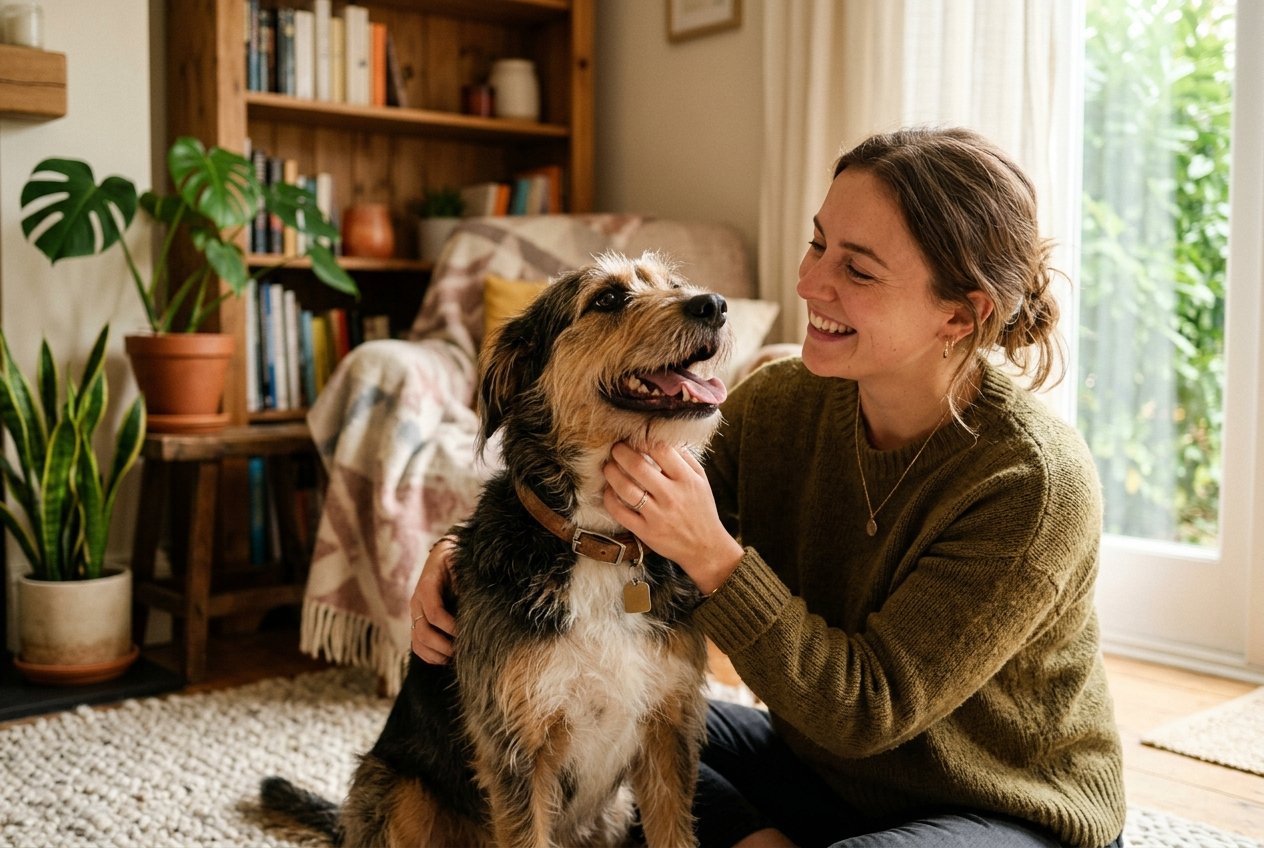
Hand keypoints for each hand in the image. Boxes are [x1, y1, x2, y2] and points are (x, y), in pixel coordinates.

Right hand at [410, 536, 457, 662]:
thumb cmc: (455, 560)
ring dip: (436, 654)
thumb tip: (479, 602)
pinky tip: (446, 658)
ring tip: (455, 657)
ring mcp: (415, 614)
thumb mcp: (460, 564)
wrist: (443, 556)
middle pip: (423, 632)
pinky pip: (417, 645)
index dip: (451, 626)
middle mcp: (417, 602)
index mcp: (427, 586)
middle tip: (462, 650)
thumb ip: (463, 581)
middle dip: (444, 645)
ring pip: (418, 642)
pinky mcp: (417, 623)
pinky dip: (430, 656)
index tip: (467, 633)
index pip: (435, 613)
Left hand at [602, 442, 743, 594]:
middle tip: (615, 447)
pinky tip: (609, 490)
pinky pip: (620, 512)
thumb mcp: (701, 480)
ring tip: (608, 466)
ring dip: (611, 473)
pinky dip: (609, 498)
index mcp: (686, 479)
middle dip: (621, 452)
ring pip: (625, 488)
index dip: (643, 439)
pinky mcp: (646, 531)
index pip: (661, 450)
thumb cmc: (701, 509)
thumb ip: (685, 458)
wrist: (705, 548)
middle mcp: (671, 496)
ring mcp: (657, 515)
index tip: (635, 436)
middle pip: (638, 466)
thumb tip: (664, 437)